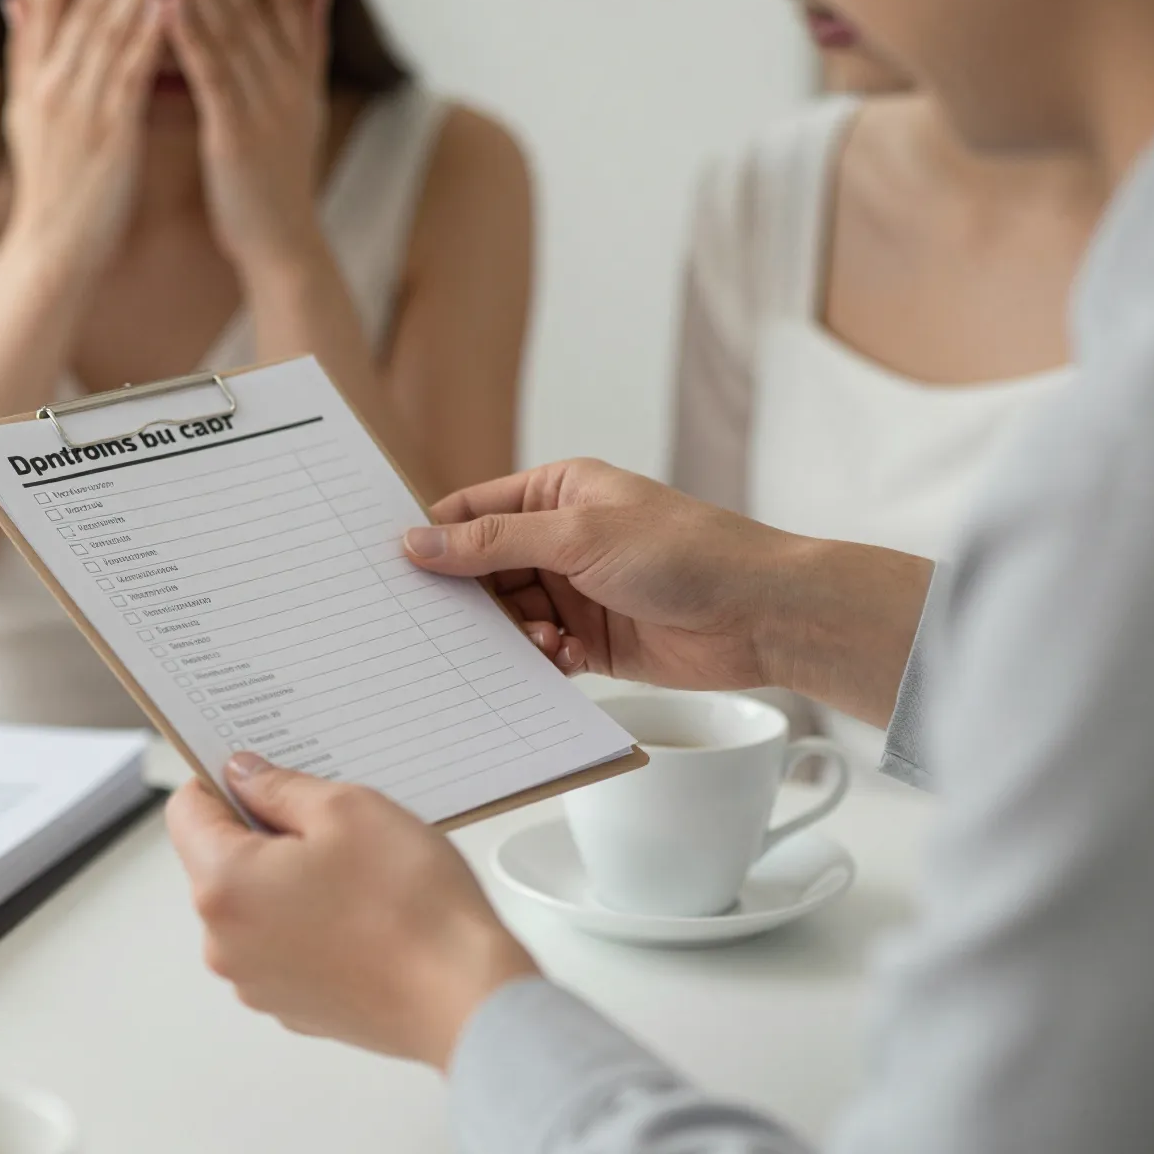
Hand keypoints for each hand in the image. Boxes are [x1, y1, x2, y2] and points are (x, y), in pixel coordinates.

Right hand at [1, 0, 165, 274]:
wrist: (54, 248)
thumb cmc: (51, 186)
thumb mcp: (24, 116)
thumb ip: (24, 55)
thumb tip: (13, 0)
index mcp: (36, 78)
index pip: (46, 5)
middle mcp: (54, 85)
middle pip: (82, 9)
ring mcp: (80, 108)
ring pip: (108, 34)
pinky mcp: (111, 134)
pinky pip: (131, 76)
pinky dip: (147, 38)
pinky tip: (166, 6)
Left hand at [163, 0, 332, 273]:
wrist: (284, 246)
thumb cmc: (282, 181)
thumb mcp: (306, 107)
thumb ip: (312, 45)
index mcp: (298, 75)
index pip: (284, 4)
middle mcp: (286, 84)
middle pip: (253, 10)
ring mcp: (263, 108)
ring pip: (229, 35)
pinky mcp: (235, 134)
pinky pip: (210, 76)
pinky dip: (188, 38)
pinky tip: (166, 4)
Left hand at [166, 755, 538, 1070]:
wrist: (464, 996)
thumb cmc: (410, 906)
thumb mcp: (347, 808)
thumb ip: (279, 785)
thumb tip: (244, 775)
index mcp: (224, 886)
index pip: (187, 812)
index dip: (222, 781)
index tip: (260, 773)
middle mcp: (224, 943)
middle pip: (221, 861)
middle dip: (266, 833)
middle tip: (333, 825)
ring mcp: (257, 982)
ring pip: (256, 904)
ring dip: (291, 879)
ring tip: (359, 875)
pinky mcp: (292, 1006)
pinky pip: (284, 944)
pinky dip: (311, 922)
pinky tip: (364, 914)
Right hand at [404, 459, 933, 727]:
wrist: (760, 615)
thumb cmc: (685, 553)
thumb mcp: (578, 536)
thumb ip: (493, 543)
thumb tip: (418, 543)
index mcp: (556, 492)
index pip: (471, 512)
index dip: (432, 540)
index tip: (394, 570)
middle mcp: (560, 540)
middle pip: (482, 571)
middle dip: (468, 599)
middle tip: (440, 626)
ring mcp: (574, 592)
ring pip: (508, 617)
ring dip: (511, 635)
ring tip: (539, 640)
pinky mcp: (590, 642)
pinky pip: (539, 653)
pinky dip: (540, 661)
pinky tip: (563, 660)